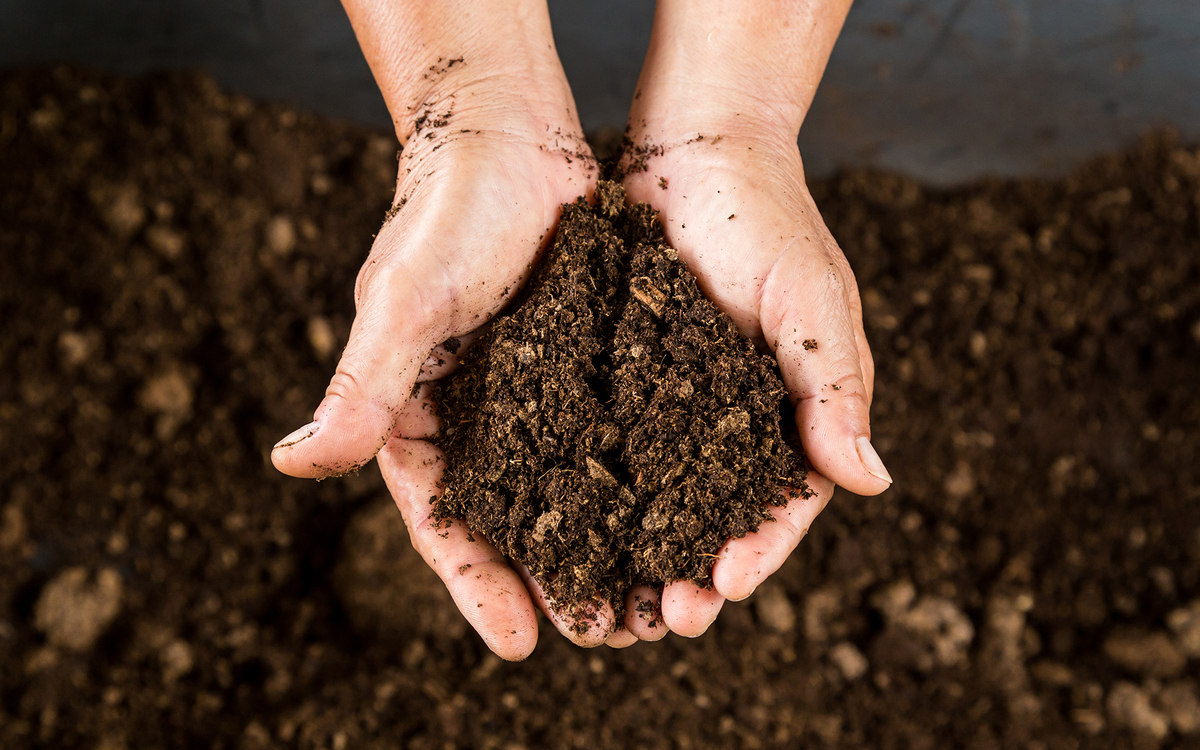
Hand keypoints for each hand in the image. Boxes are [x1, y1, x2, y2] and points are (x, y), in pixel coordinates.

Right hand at [270, 0, 636, 657]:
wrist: (507, 132)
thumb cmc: (445, 213)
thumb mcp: (404, 304)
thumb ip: (361, 387)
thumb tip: (292, 464)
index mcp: (418, 415)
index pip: (444, 519)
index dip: (476, 583)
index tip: (517, 644)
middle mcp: (477, 416)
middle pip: (514, 519)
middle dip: (552, 581)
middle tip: (602, 635)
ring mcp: (534, 393)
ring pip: (570, 488)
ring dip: (605, 544)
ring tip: (648, 599)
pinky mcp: (585, 364)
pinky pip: (612, 433)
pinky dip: (639, 478)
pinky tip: (678, 514)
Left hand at [615, 0, 889, 639]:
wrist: (694, 152)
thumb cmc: (767, 220)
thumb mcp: (810, 302)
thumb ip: (833, 388)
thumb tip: (871, 482)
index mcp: (790, 413)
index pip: (783, 503)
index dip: (759, 549)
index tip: (726, 587)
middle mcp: (730, 421)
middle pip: (715, 518)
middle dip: (693, 572)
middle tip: (665, 617)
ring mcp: (672, 406)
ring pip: (657, 499)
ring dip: (640, 553)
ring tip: (614, 600)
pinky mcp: (620, 381)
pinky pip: (606, 447)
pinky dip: (593, 494)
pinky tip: (565, 530)